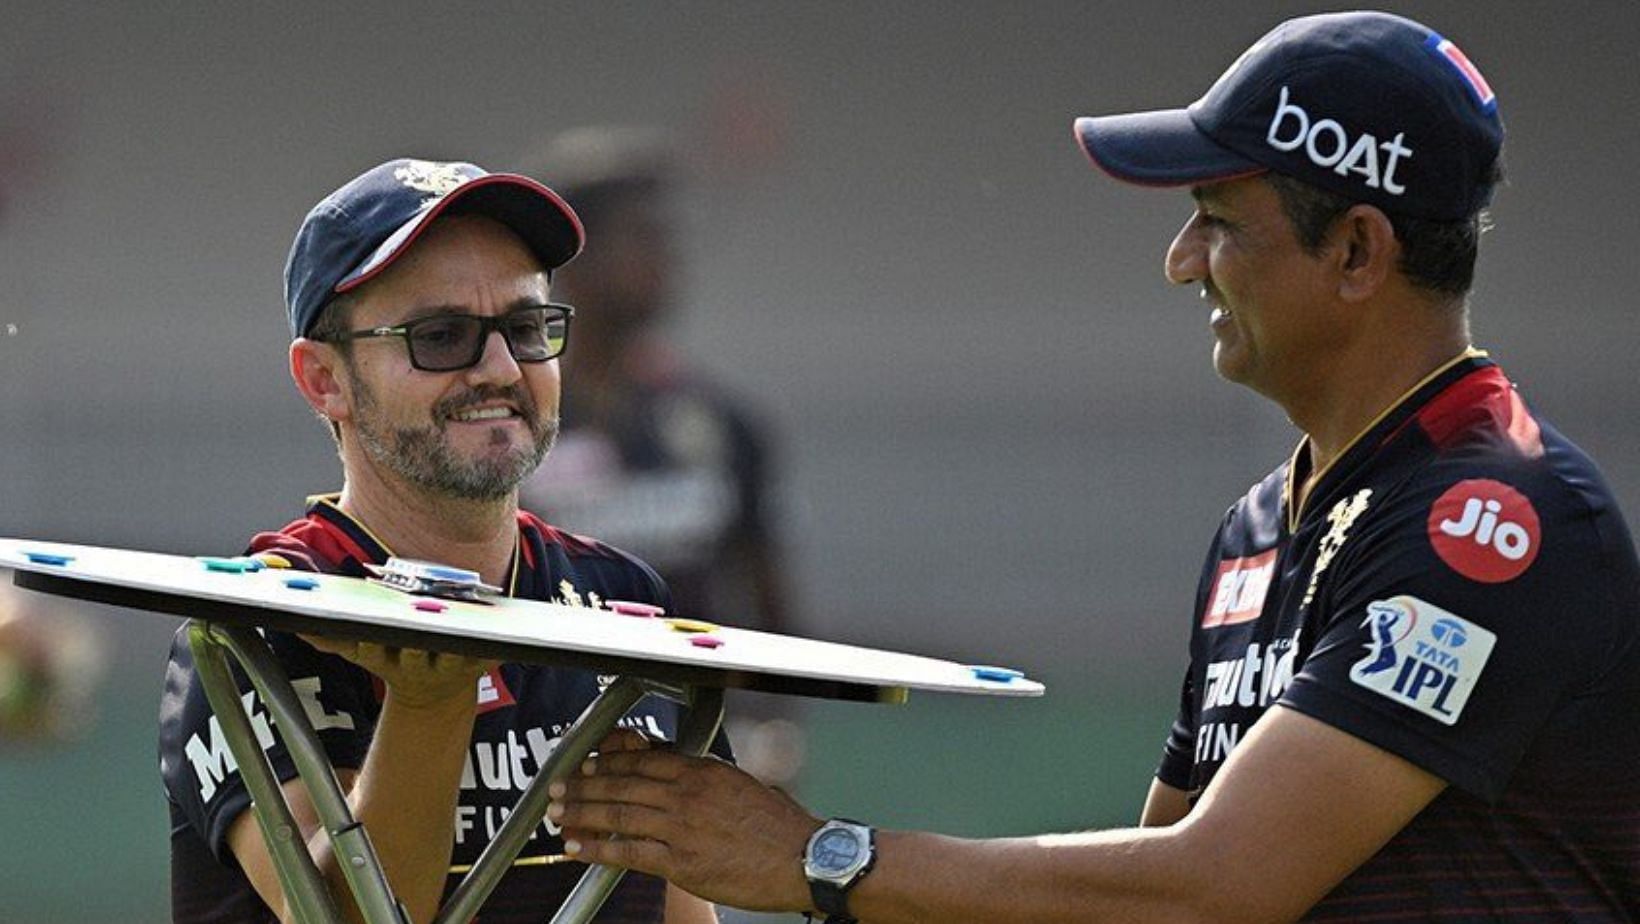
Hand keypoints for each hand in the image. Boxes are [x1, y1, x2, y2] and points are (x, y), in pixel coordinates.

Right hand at [301, 635, 492, 709]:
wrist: (435, 692)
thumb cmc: (396, 660)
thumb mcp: (366, 654)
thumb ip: (336, 641)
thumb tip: (301, 628)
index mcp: (391, 661)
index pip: (377, 652)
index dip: (375, 645)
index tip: (372, 636)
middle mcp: (419, 666)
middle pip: (417, 653)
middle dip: (417, 641)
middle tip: (420, 622)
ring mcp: (450, 666)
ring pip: (455, 652)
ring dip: (461, 640)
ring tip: (467, 621)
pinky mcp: (480, 664)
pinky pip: (492, 655)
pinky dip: (500, 647)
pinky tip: (508, 635)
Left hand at [547, 746, 820, 911]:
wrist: (803, 859)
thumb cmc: (782, 828)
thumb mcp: (745, 787)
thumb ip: (711, 781)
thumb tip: (690, 779)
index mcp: (704, 771)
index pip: (644, 760)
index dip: (609, 762)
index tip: (589, 765)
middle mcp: (688, 793)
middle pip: (623, 783)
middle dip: (585, 784)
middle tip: (560, 786)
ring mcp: (681, 827)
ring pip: (618, 813)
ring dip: (582, 812)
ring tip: (559, 813)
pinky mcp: (680, 861)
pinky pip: (628, 851)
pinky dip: (597, 848)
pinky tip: (577, 846)